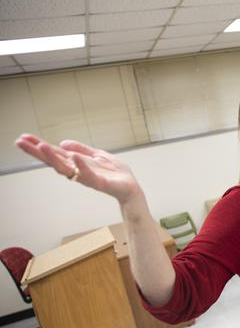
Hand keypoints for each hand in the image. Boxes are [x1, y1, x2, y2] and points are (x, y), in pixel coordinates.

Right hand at [15, 134, 142, 204]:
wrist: (131, 190)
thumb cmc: (115, 175)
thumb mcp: (99, 156)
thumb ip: (82, 149)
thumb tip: (63, 143)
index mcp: (77, 164)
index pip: (55, 154)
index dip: (39, 146)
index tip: (23, 138)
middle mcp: (78, 171)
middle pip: (54, 160)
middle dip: (37, 152)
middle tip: (20, 142)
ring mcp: (88, 177)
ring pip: (67, 168)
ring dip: (54, 157)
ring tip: (42, 146)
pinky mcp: (101, 183)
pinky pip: (89, 175)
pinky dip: (81, 166)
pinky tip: (73, 156)